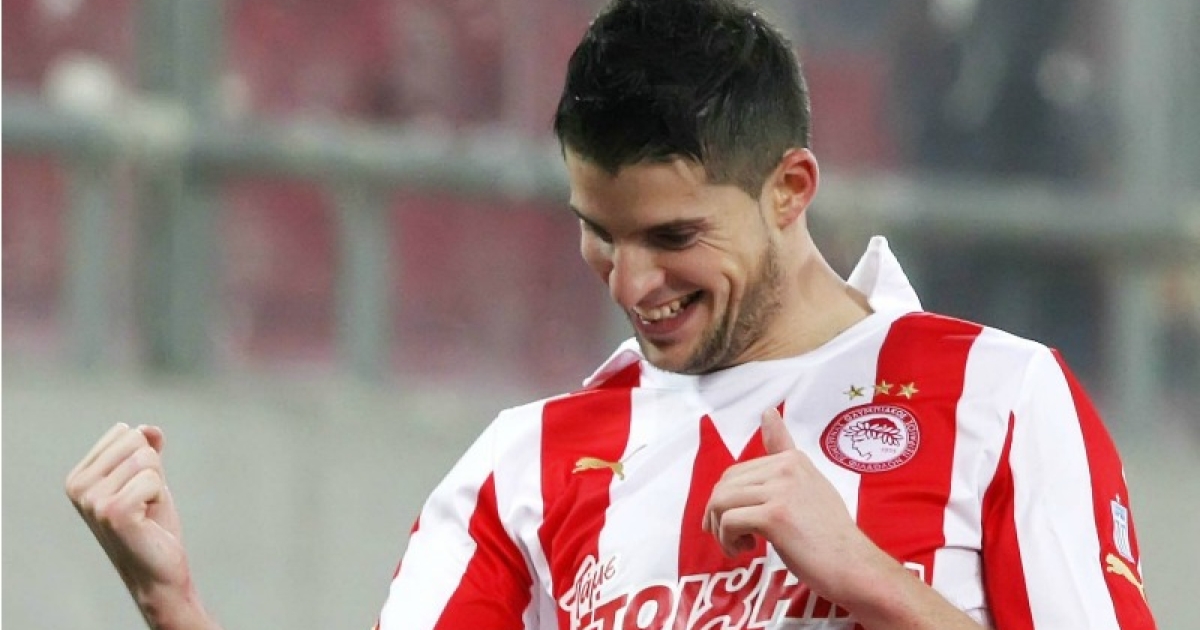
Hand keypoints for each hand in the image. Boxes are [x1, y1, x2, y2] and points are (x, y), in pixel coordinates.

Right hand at [65, 423, 210, 628]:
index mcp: (79, 476)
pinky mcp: (114, 511)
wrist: (156, 569)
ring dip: (156, 485)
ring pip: (147, 458)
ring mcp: (93, 500)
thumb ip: (146, 448)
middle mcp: (78, 487)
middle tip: (144, 502)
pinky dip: (159, 496)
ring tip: (144, 511)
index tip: (136, 489)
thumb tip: (148, 428)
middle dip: (152, 470)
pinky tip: (147, 519)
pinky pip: (153, 479)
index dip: (144, 459)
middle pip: (136, 441)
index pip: (124, 432)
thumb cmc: (150, 524)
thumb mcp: (148, 478)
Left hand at [702, 408, 865, 598]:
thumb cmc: (828, 535)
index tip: (729, 520)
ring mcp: (781, 489)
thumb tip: (768, 411)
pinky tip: (745, 550)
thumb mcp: (808, 485)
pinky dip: (727, 540)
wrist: (853, 566)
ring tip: (739, 546)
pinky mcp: (775, 515)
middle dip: (718, 515)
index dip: (725, 498)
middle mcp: (786, 467)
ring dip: (720, 530)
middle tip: (733, 539)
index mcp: (792, 459)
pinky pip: (728, 521)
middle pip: (724, 486)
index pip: (737, 472)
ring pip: (720, 502)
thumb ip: (784, 453)